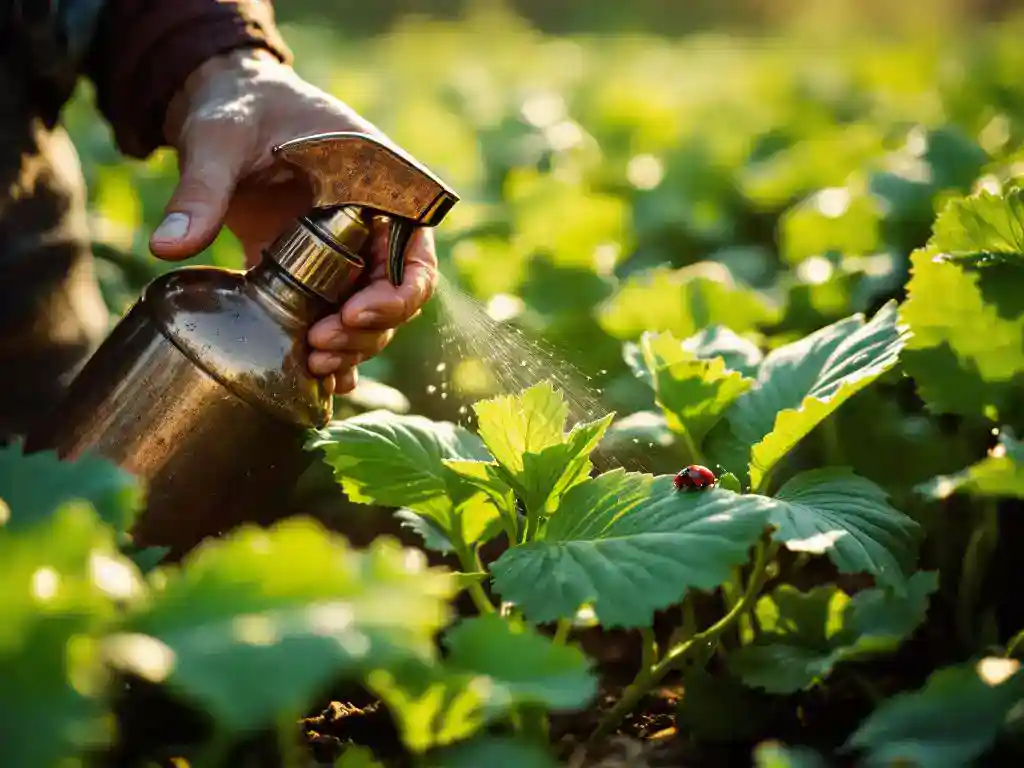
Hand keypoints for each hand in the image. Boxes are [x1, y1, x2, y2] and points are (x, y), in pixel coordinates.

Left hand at [152, 49, 436, 392]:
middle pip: (396, 296)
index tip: (352, 314)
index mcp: (379, 185)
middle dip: (365, 332)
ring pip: (370, 314)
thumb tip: (167, 248)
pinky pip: (335, 316)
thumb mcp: (220, 139)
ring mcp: (349, 251)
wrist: (227, 107)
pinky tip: (314, 378)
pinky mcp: (317, 271)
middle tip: (318, 348)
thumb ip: (201, 189)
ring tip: (312, 364)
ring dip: (350, 346)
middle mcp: (376, 224)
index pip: (415, 254)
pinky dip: (332, 348)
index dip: (397, 295)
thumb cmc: (240, 108)